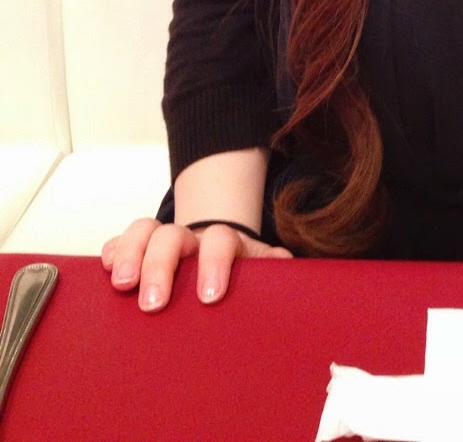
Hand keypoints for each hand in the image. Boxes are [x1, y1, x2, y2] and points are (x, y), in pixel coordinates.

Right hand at [101, 218, 292, 310]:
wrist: (217, 256)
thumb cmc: (236, 274)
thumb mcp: (255, 270)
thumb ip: (272, 269)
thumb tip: (286, 267)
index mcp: (223, 242)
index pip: (221, 241)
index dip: (215, 263)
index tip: (209, 296)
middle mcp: (190, 237)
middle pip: (173, 236)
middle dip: (161, 266)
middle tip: (154, 304)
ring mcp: (161, 240)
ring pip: (144, 231)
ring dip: (130, 255)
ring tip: (123, 285)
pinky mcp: (136, 250)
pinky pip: (119, 241)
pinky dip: (112, 251)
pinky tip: (104, 271)